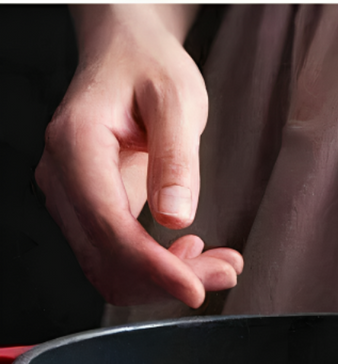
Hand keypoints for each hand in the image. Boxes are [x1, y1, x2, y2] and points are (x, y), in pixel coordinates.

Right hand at [35, 5, 242, 307]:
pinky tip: (192, 251)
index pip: (109, 229)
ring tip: (220, 263)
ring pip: (111, 271)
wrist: (128, 54)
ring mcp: (73, 200)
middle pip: (109, 261)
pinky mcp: (91, 213)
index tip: (198, 290)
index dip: (154, 269)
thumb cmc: (149, 68)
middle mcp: (64, 179)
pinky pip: (117, 260)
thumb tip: (176, 215)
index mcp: (76, 146)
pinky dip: (157, 271)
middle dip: (169, 280)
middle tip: (228, 270)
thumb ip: (176, 157)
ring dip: (166, 281)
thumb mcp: (177, 100)